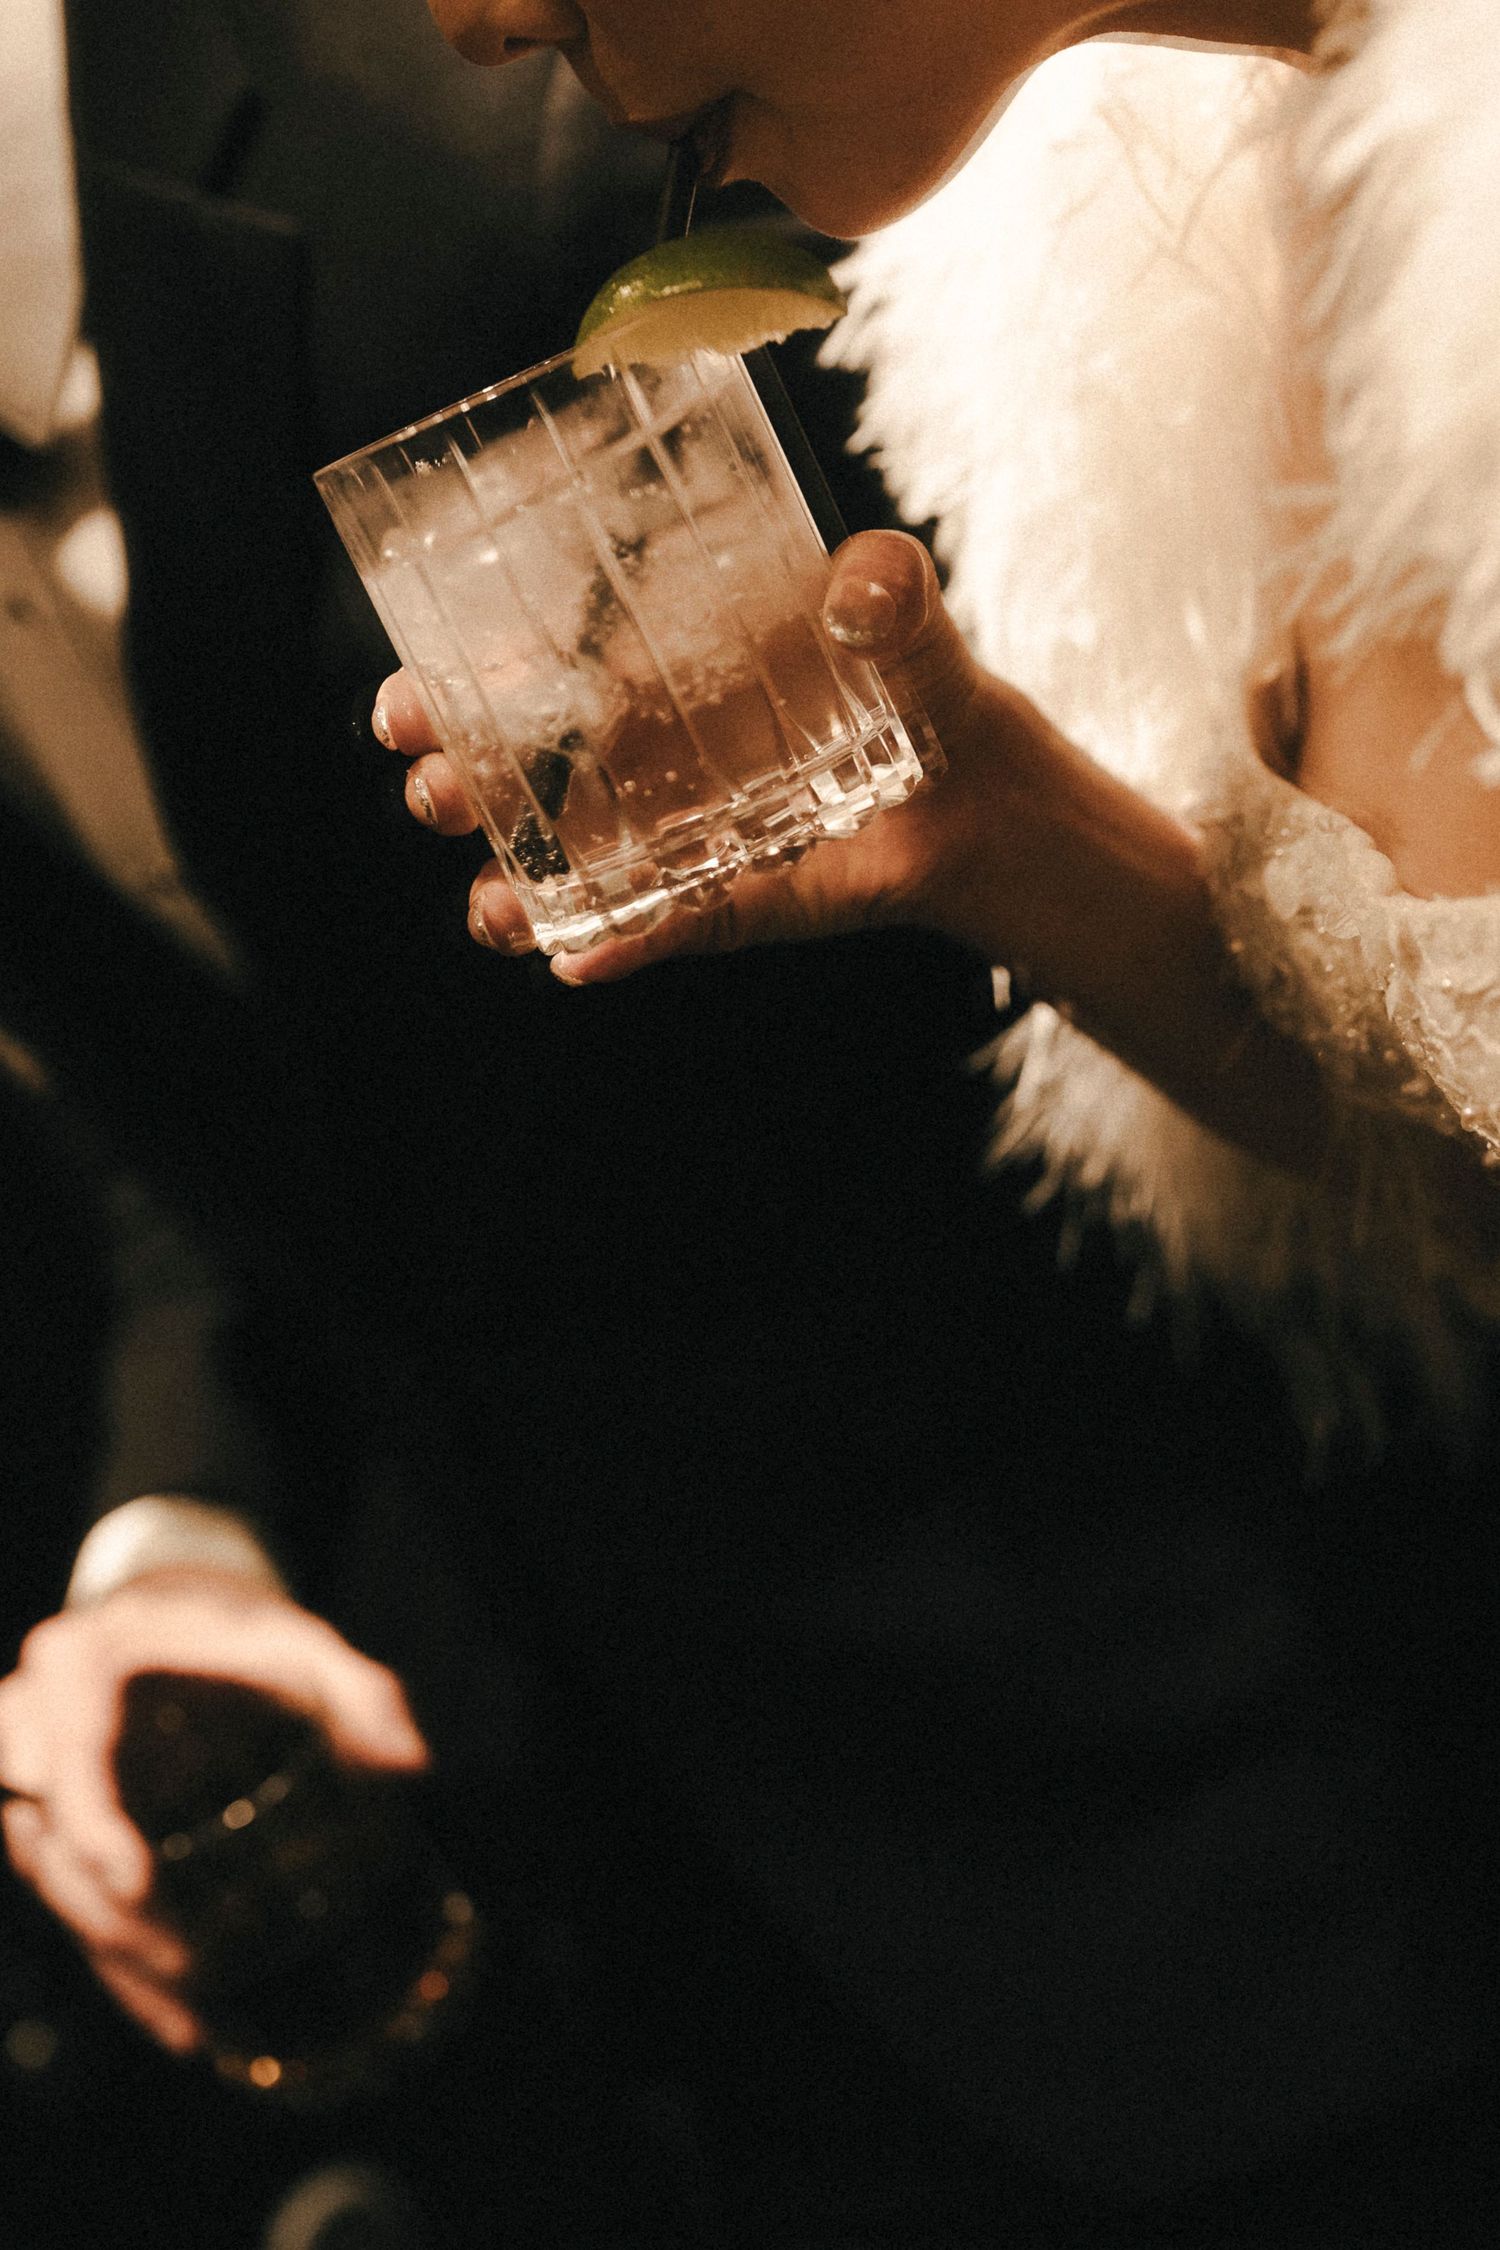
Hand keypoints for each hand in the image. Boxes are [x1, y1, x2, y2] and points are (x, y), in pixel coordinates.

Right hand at [0, 1567, 427, 2052]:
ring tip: (196, 2021)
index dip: (90, 1825)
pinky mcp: (53, 1832)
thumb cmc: (243, 1635)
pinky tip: (181, 2022)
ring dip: (119, 1965)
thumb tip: (409, 1764)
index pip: (66, 1753)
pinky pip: (71, 1907)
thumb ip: (362, 1692)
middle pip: (49, 1844)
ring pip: (57, 1891)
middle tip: (192, 1970)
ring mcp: (36, 1784)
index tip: (138, 1884)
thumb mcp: (304, 1645)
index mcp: (85, 1666)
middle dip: (111, 1924)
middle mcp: (37, 1723)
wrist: (182, 1623)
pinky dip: (119, 1968)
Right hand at [372, 529, 1071, 980]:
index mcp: (653, 668)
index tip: (411, 696)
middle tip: (433, 787)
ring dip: (514, 885)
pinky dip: (621, 946)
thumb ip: (885, 583)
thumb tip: (859, 588)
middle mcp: (644, 755)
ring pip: (568, 865)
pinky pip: (660, 927)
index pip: (531, 671)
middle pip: (522, 773)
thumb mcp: (904, 614)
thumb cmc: (917, 682)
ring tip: (491, 903)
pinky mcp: (725, 901)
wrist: (983, 791)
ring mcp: (676, 836)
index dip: (459, 685)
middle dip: (463, 784)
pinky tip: (578, 961)